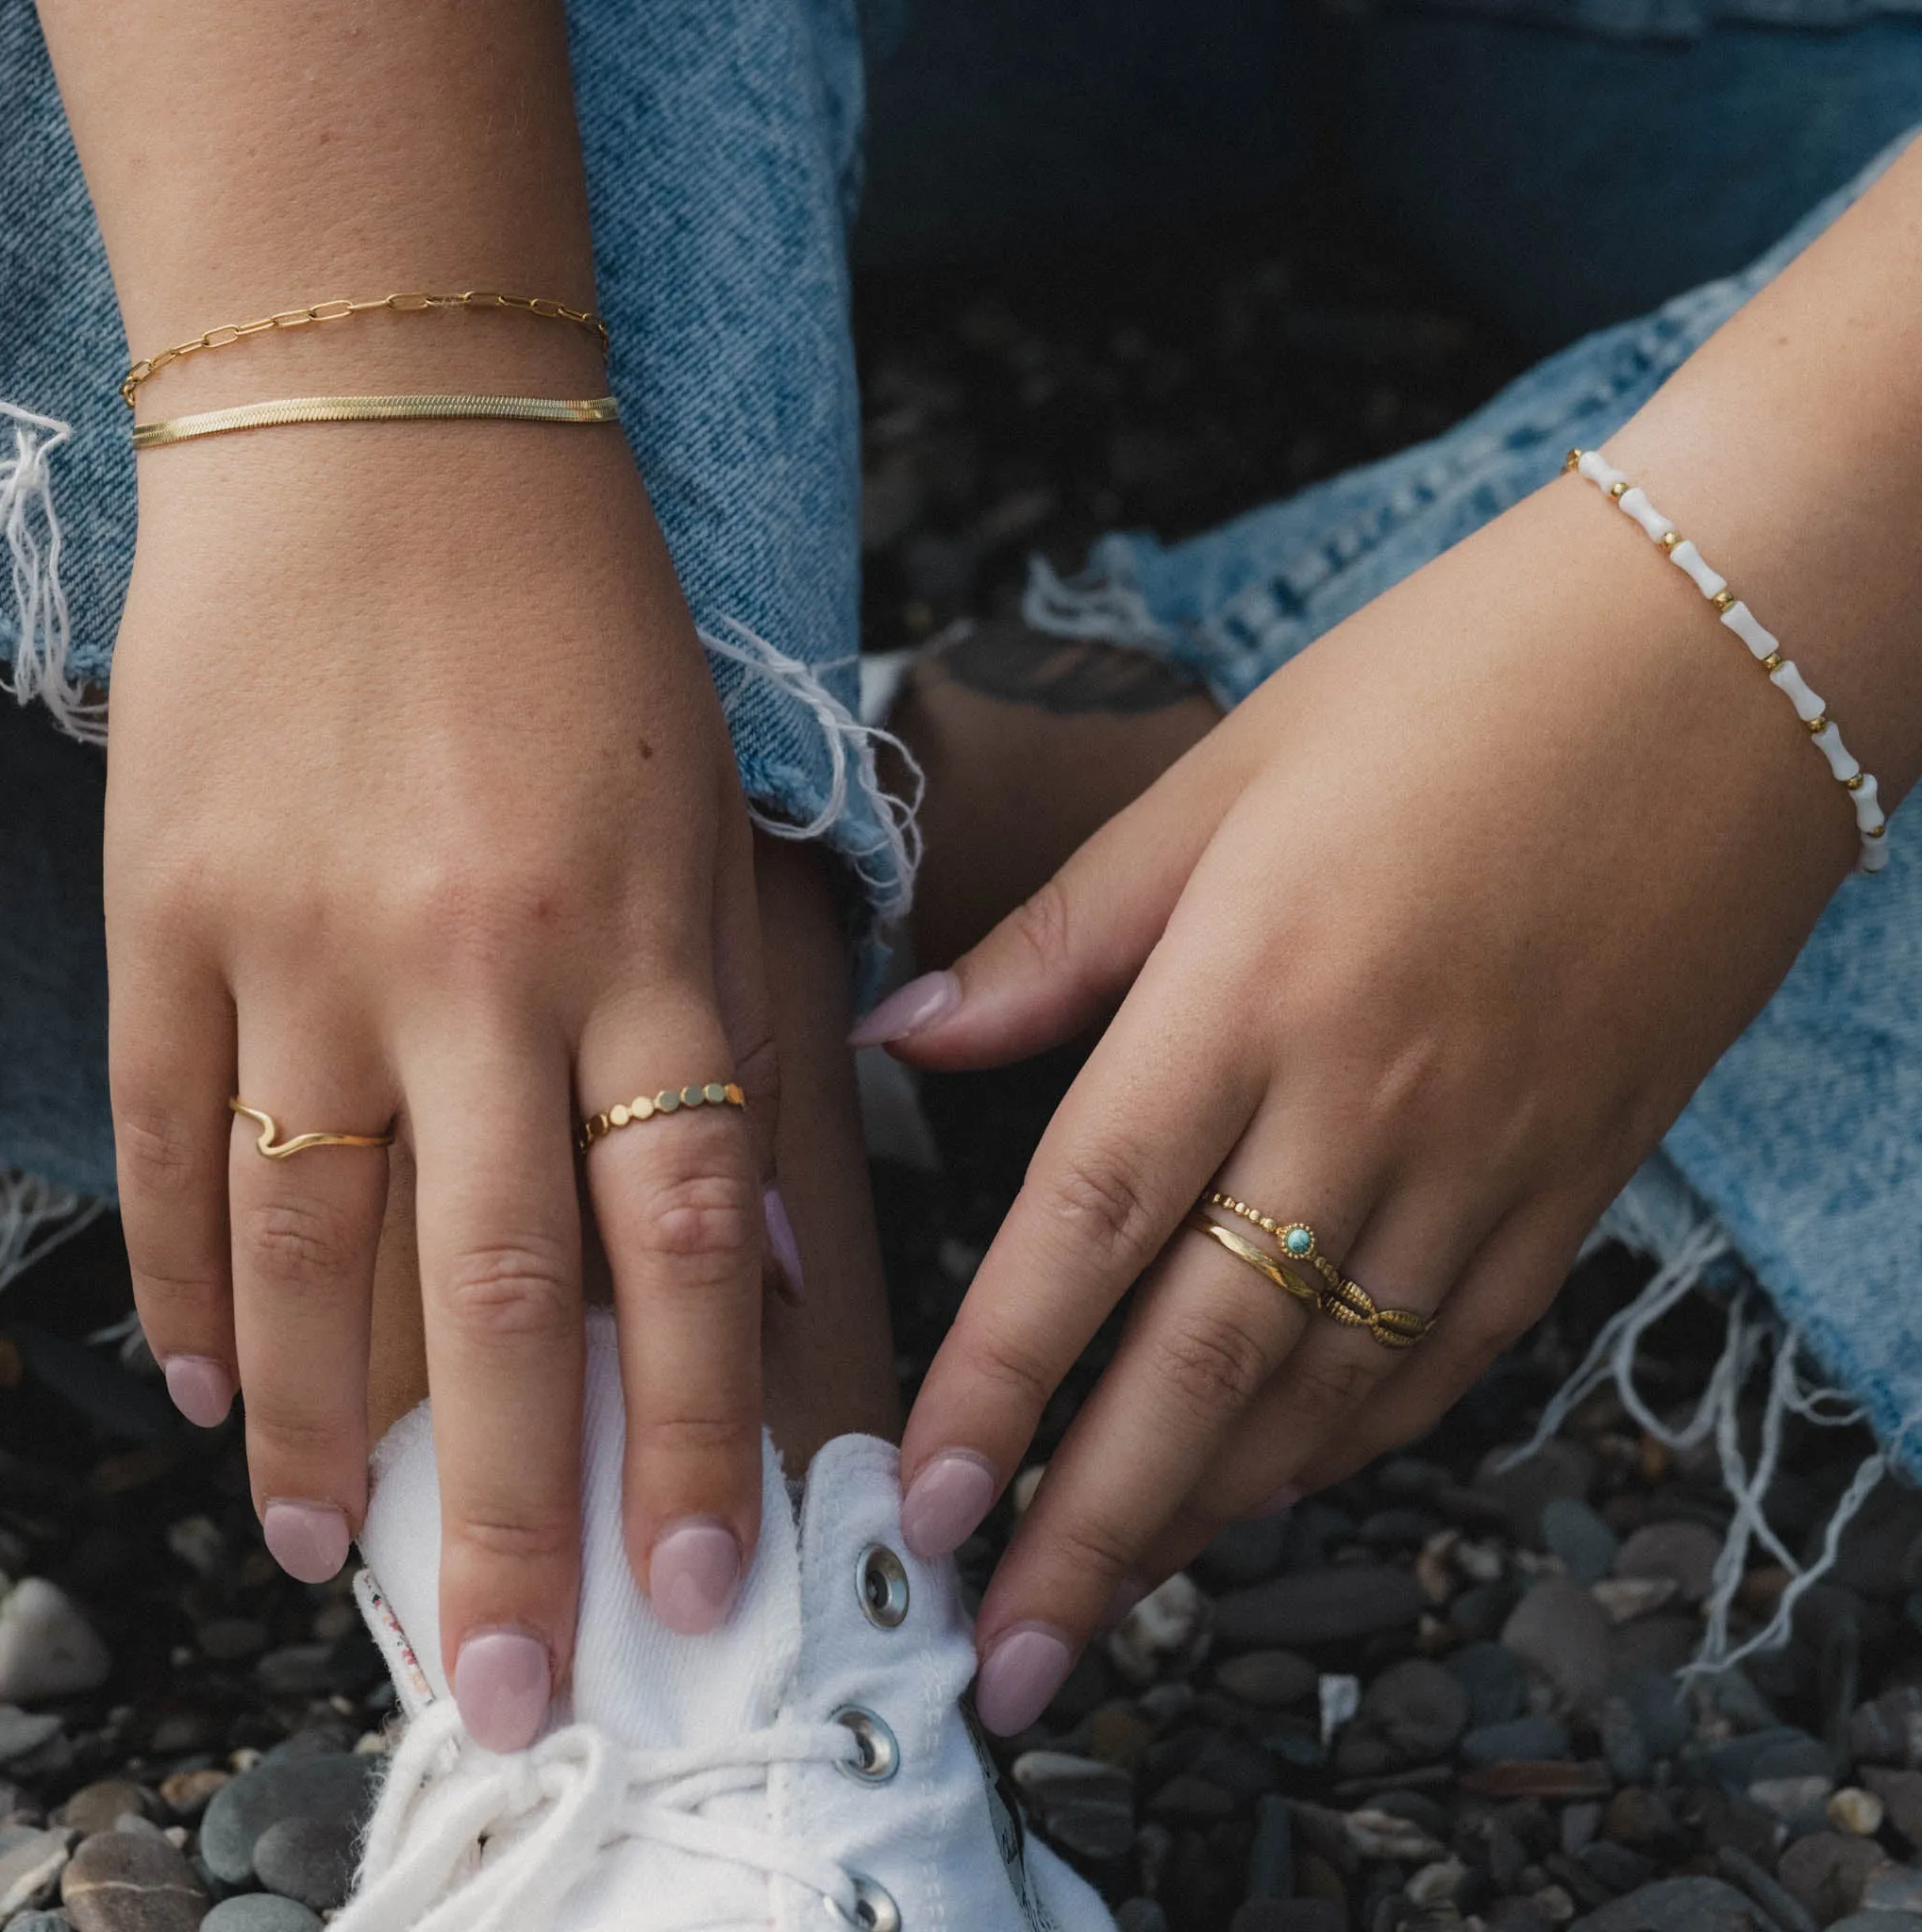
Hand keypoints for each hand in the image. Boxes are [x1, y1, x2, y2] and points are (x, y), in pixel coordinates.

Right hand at [109, 423, 776, 1746]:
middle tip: (513, 1678)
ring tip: (327, 1553)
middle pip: (503, 1292)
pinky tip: (190, 1380)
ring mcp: (308, 941)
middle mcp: (484, 969)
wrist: (394, 433)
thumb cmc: (585, 632)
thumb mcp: (710, 821)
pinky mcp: (171, 905)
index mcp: (643, 944)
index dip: (688, 1426)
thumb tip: (761, 1247)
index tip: (691, 1578)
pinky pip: (169, 1133)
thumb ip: (730, 1034)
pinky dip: (177, 1274)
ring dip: (315, 1423)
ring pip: (308, 1244)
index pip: (684, 1241)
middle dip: (513, 1506)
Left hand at [872, 461, 1858, 1734]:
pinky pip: (1451, 1353)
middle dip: (1085, 1528)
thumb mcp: (1218, 779)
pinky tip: (1279, 1487)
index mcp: (1247, 990)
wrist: (1723, 659)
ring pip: (1324, 1387)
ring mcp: (1488, 1157)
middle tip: (1000, 1655)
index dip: (990, 1386)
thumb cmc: (1447, 684)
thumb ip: (1056, 939)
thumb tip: (905, 1035)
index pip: (1080, 1229)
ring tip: (1114, 1599)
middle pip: (1196, 1363)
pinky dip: (1352, 1440)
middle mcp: (1362, 1103)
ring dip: (1209, 1510)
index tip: (918, 1504)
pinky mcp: (1580, 1179)